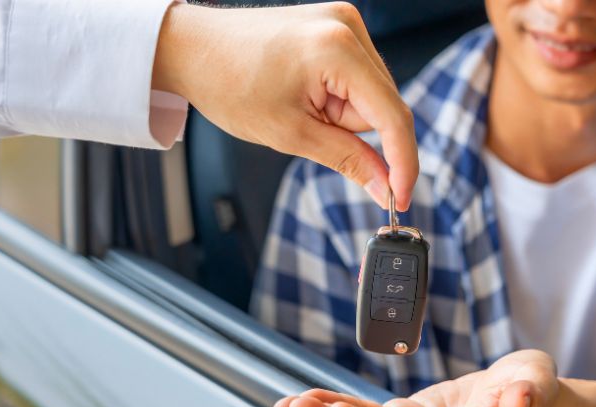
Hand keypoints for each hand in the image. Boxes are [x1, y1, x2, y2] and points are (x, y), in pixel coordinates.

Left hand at [153, 2, 417, 209]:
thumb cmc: (229, 85)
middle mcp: (349, 26)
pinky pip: (359, 77)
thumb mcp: (291, 135)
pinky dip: (339, 95)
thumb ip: (349, 161)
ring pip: (372, 94)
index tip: (401, 198)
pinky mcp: (337, 24)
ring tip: (300, 103)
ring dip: (344, 112)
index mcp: (338, 50)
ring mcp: (344, 21)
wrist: (192, 48)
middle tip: (308, 126)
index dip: (402, 162)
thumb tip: (386, 189)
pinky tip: (306, 91)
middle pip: (383, 106)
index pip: (393, 116)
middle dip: (352, 129)